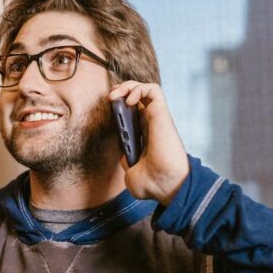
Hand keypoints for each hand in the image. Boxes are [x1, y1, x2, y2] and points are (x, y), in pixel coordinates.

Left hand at [108, 81, 188, 205]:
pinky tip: (128, 101)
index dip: (119, 106)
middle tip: (110, 98)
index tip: (108, 107)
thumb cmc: (153, 184)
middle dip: (121, 91)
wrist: (165, 186)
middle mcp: (151, 124)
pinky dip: (139, 89)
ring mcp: (157, 118)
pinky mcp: (161, 114)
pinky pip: (153, 90)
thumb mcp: (132, 175)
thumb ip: (127, 163)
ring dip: (127, 86)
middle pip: (137, 96)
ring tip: (115, 96)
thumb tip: (124, 155)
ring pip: (145, 88)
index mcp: (145, 136)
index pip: (132, 112)